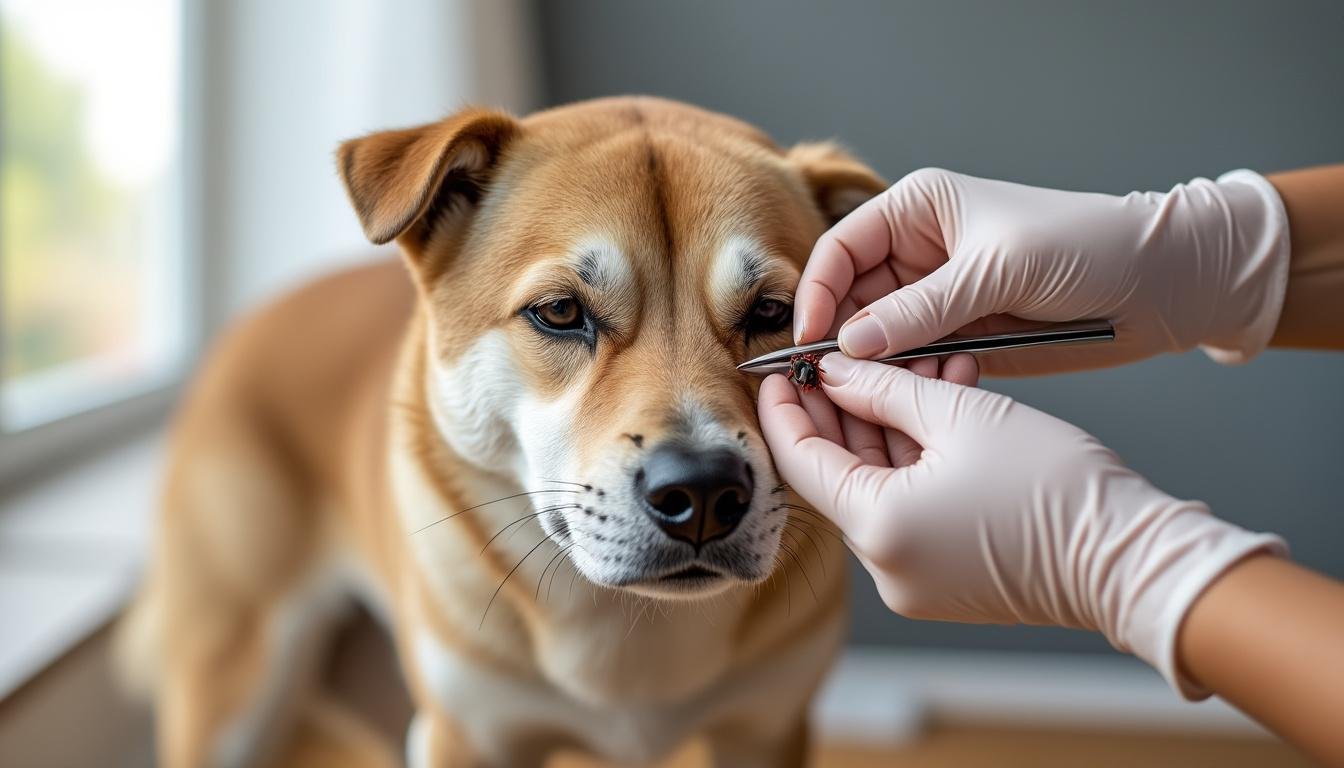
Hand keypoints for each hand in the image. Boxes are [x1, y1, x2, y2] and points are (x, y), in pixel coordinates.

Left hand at [758, 354, 1284, 694]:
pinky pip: (911, 506)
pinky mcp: (944, 578)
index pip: (801, 460)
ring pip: (880, 484)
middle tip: (840, 355)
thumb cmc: (1055, 486)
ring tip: (914, 362)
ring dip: (890, 425)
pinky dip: (918, 458)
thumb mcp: (959, 414)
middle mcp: (884, 565)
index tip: (779, 368)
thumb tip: (835, 370)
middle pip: (839, 472)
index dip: (785, 409)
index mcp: (878, 528)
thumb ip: (883, 388)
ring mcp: (914, 578)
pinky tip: (940, 402)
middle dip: (843, 408)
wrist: (1131, 555)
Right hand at [793, 168, 1290, 374]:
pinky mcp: (964, 338)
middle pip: (853, 299)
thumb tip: (849, 343)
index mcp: (919, 210)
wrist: (1164, 283)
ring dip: (883, 366)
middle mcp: (921, 253)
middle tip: (836, 383)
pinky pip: (918, 363)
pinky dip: (916, 381)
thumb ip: (921, 309)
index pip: (842, 250)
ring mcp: (941, 299)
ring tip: (896, 390)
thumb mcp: (997, 271)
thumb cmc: (1086, 246)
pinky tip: (931, 392)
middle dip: (845, 339)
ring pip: (882, 339)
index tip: (809, 341)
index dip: (819, 294)